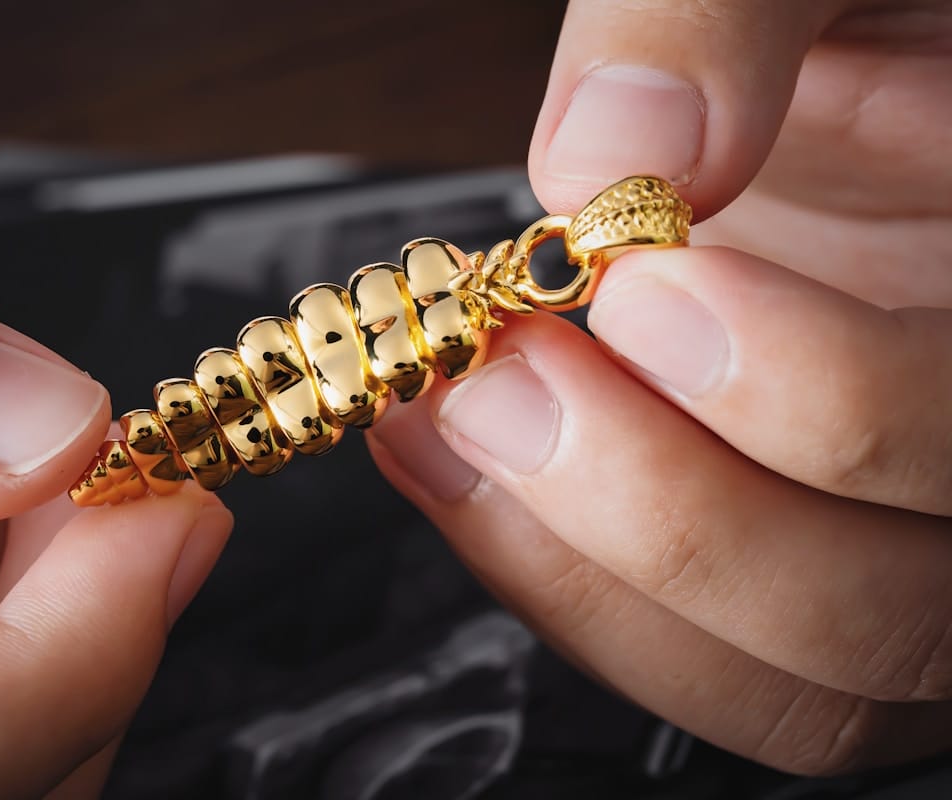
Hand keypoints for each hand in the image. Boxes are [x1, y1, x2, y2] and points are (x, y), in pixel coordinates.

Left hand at [370, 0, 951, 775]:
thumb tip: (616, 149)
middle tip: (506, 390)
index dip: (827, 395)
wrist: (806, 84)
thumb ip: (728, 19)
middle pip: (893, 621)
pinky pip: (688, 658)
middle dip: (677, 521)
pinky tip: (442, 456)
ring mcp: (887, 541)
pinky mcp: (772, 572)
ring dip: (588, 573)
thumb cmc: (819, 34)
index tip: (643, 287)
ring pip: (790, 686)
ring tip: (449, 422)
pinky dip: (552, 580)